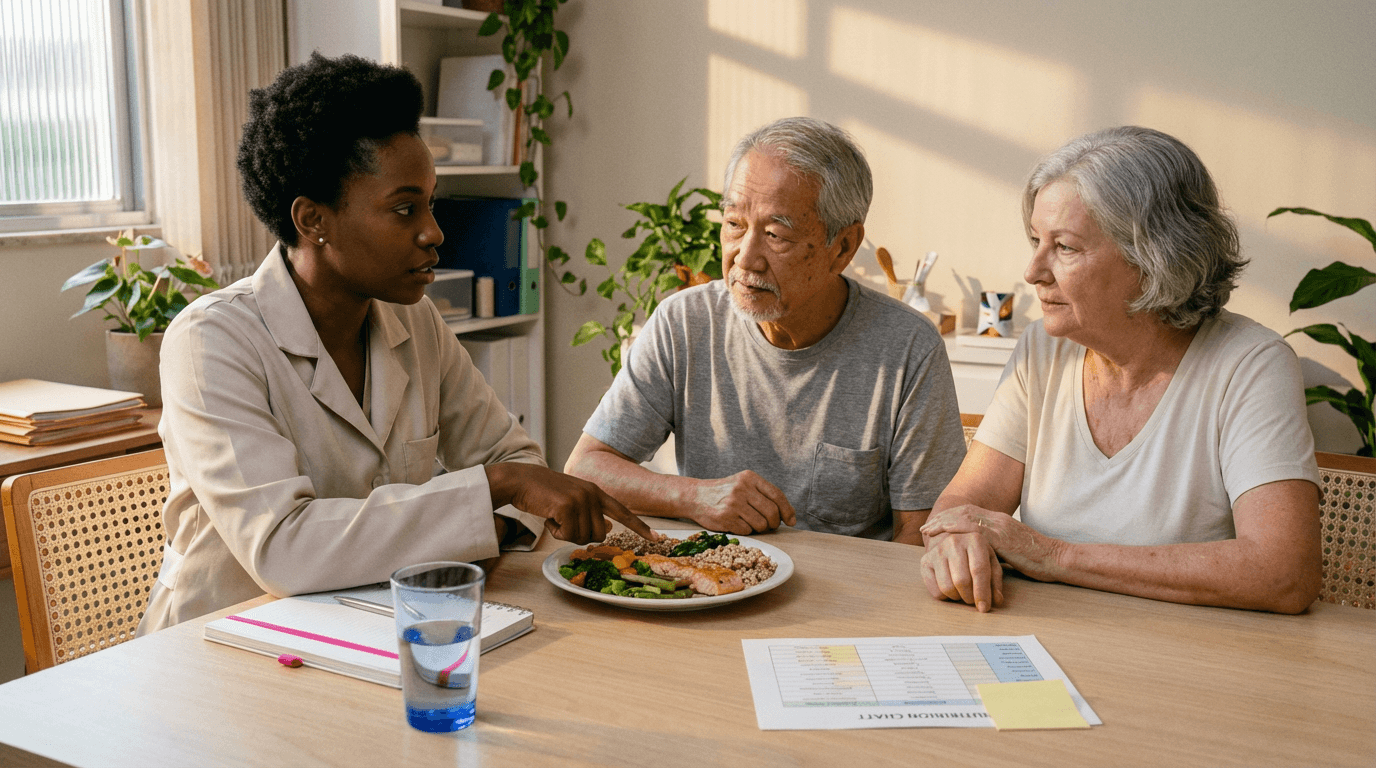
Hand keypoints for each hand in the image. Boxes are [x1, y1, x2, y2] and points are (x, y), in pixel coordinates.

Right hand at [485, 463, 659, 543]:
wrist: (521, 480)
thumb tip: (606, 529)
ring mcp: (581, 499)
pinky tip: (548, 517)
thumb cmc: (543, 493)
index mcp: (596, 492)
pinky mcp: (567, 506)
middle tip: (563, 522)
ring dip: (565, 534)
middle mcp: (592, 494)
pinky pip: (567, 535)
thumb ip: (591, 512)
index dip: (640, 527)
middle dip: (580, 535)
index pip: (623, 512)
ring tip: (554, 516)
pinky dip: (555, 532)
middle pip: (599, 535)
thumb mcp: (572, 499)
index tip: (657, 538)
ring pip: (583, 537)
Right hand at [688, 471, 796, 534]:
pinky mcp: (725, 517)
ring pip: (761, 524)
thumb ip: (763, 495)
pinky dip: (746, 530)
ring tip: (752, 523)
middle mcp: (742, 488)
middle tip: (771, 525)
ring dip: (760, 528)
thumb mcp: (743, 484)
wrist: (695, 496)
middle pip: (772, 512)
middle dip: (774, 523)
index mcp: (750, 478)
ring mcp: (733, 503)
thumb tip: (788, 516)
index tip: (792, 520)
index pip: (777, 495)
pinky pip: (747, 530)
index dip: (788, 510)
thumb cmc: (724, 492)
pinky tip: (738, 524)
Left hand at [920, 506, 1061, 580]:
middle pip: (963, 512)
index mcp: (1000, 521)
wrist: (1057, 559)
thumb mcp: (1012, 551)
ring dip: (944, 522)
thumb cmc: (1037, 560)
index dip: (950, 518)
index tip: (935, 525)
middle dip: (942, 518)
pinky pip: (975, 529)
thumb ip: (996, 550)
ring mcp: (1000, 526)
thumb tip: (981, 558)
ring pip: (965, 517)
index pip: (969, 513)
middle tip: (926, 526)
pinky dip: (957, 530)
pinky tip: (945, 533)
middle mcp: (998, 519)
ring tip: (929, 529)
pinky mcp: (1002, 536)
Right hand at [921, 528, 1003, 612]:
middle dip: (969, 597)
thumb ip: (995, 582)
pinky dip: (945, 597)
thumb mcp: (990, 563)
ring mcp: (937, 551)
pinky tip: (950, 589)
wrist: (951, 542)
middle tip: (972, 599)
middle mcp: (954, 542)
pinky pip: (935, 591)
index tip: (984, 608)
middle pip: (962, 581)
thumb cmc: (975, 556)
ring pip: (947, 587)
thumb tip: (996, 601)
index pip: (979, 570)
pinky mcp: (925, 561)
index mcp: (974, 539)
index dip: (982, 592)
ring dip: (957, 597)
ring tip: (962, 592)